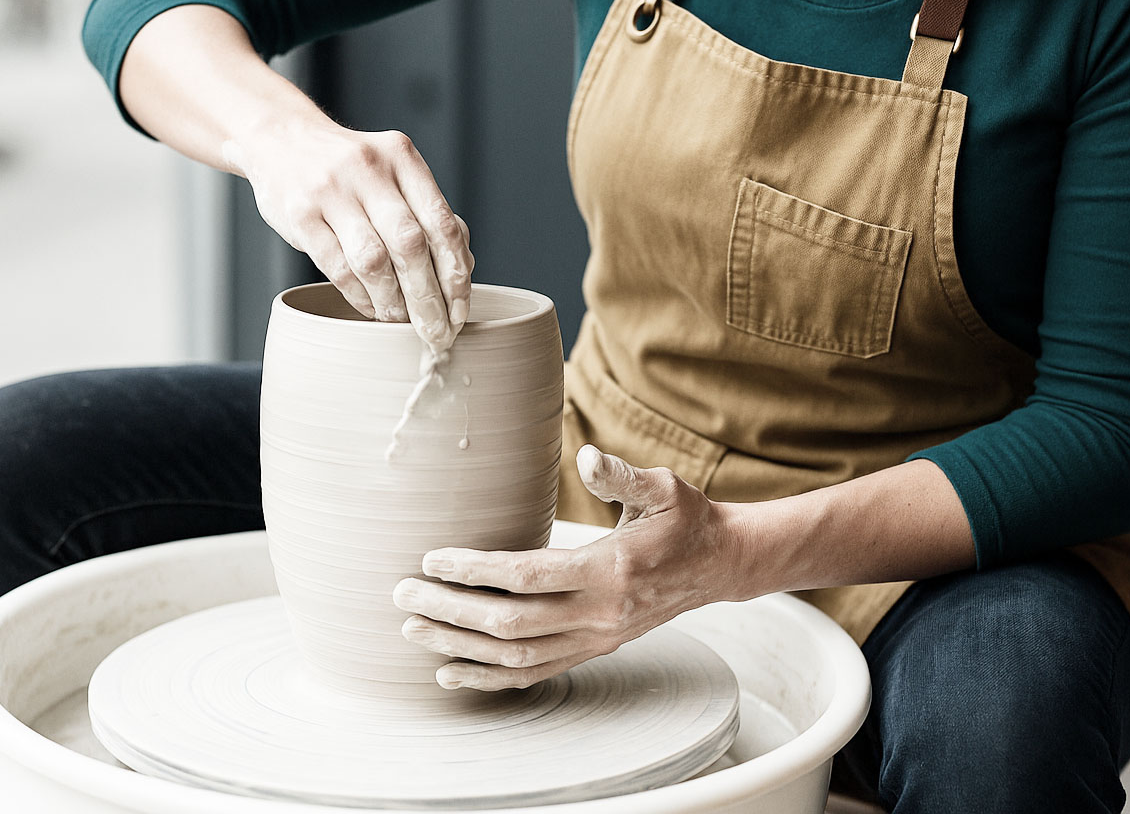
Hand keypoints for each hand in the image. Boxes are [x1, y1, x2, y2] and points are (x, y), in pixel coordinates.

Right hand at [225, 120, 471, 350]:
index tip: (459, 312)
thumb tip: (463, 270)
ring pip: (373, 261)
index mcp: (402, 157)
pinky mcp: (300, 215)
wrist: (280, 139)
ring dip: (393, 302)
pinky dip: (360, 296)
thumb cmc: (351, 170)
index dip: (456, 275)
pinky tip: (372, 307)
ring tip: (402, 324)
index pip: (442, 224)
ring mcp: (331, 190)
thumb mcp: (394, 174)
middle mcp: (369, 170)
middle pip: (410, 245)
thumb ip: (427, 214)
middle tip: (437, 334)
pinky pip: (337, 268)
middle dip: (428, 299)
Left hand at [391, 445, 741, 690]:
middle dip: (451, 613)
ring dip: (460, 648)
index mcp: (611, 571)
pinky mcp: (595, 650)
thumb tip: (586, 458)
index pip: (528, 576)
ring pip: (517, 658)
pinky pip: (535, 675)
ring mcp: (597, 639)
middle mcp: (600, 614)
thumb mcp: (663, 488)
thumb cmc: (686, 519)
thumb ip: (622, 475)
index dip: (475, 571)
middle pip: (511, 624)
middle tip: (402, 597)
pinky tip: (452, 672)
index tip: (432, 560)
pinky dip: (489, 678)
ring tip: (414, 633)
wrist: (720, 565)